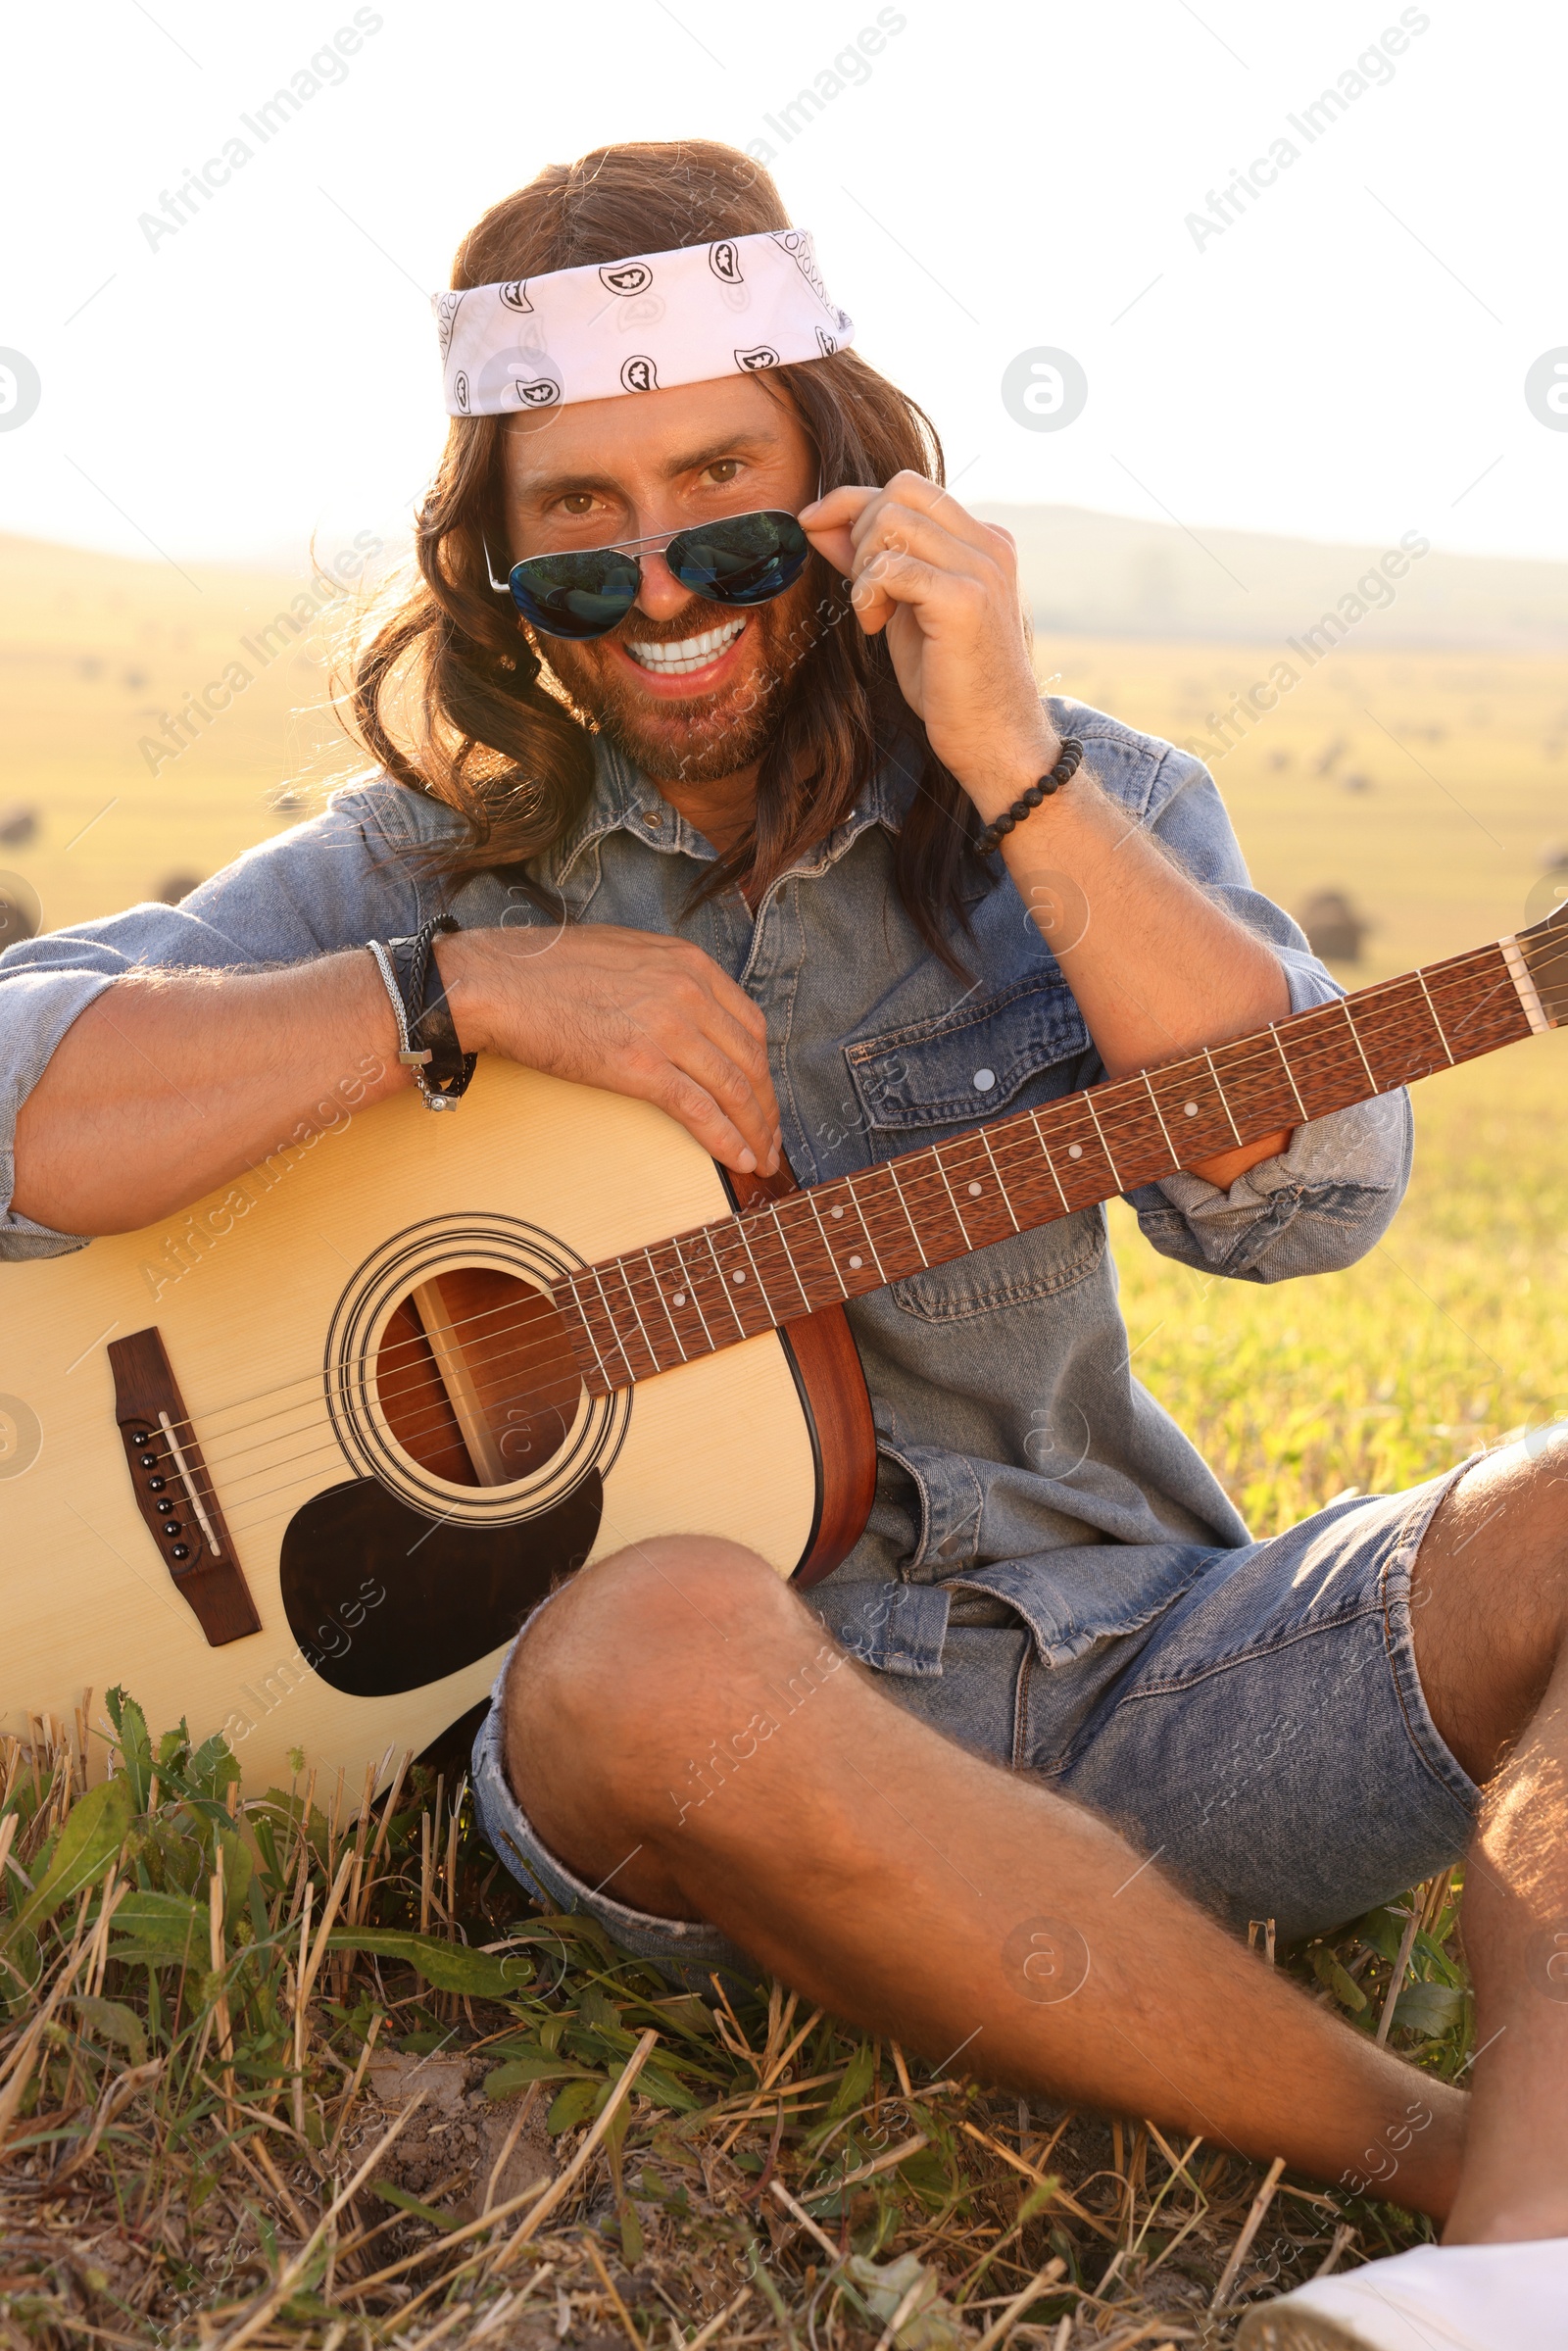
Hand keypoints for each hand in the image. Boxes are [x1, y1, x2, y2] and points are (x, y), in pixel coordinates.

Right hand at [437, 924, 781, 1176]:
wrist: (498, 982)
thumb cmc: (546, 970)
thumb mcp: (625, 955)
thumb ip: (664, 979)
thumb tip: (681, 1015)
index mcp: (688, 962)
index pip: (749, 1023)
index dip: (762, 1067)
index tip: (762, 1094)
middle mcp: (688, 992)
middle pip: (750, 1059)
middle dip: (767, 1106)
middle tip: (771, 1137)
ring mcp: (668, 1028)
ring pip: (734, 1089)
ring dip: (756, 1130)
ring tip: (762, 1158)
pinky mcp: (641, 1066)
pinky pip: (700, 1110)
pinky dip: (726, 1139)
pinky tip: (738, 1159)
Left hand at [800, 472, 1058, 815]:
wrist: (995, 740)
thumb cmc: (951, 684)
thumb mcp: (905, 611)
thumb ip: (873, 563)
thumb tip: (820, 523)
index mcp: (984, 541)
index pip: (909, 488)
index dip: (853, 501)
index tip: (815, 527)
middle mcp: (990, 544)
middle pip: (900, 490)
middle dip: (858, 531)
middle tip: (863, 590)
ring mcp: (981, 568)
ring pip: (892, 520)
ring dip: (863, 567)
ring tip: (873, 614)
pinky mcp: (964, 599)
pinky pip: (891, 566)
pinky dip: (867, 593)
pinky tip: (876, 627)